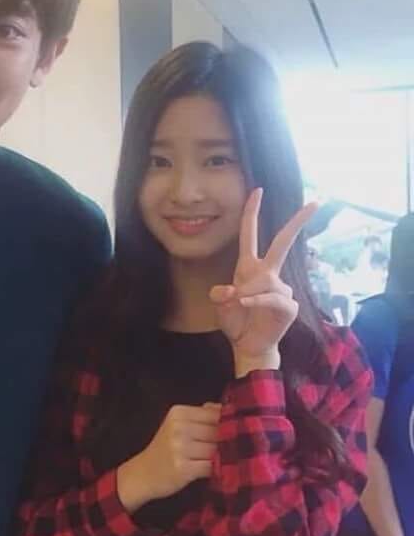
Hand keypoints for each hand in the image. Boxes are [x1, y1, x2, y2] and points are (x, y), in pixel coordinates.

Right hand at [117, 403, 220, 513]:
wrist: (142, 474)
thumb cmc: (164, 448)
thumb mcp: (177, 424)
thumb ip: (201, 414)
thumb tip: (227, 408)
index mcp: (178, 412)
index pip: (214, 414)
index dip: (228, 424)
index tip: (234, 432)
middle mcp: (178, 427)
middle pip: (217, 431)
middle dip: (227, 441)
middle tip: (230, 449)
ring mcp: (180, 448)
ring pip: (216, 449)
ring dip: (224, 456)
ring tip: (223, 459)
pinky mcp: (183, 468)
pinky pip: (211, 466)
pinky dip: (217, 468)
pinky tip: (215, 469)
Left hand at [209, 188, 315, 376]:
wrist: (247, 345)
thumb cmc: (235, 321)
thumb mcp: (221, 306)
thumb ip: (221, 296)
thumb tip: (231, 291)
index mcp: (249, 267)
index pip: (251, 234)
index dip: (252, 212)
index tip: (257, 190)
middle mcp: (267, 273)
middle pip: (282, 243)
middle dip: (297, 223)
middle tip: (315, 203)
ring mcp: (281, 288)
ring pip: (265, 280)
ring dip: (248, 290)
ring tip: (238, 304)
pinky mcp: (288, 305)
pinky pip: (271, 297)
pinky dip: (256, 299)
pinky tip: (246, 303)